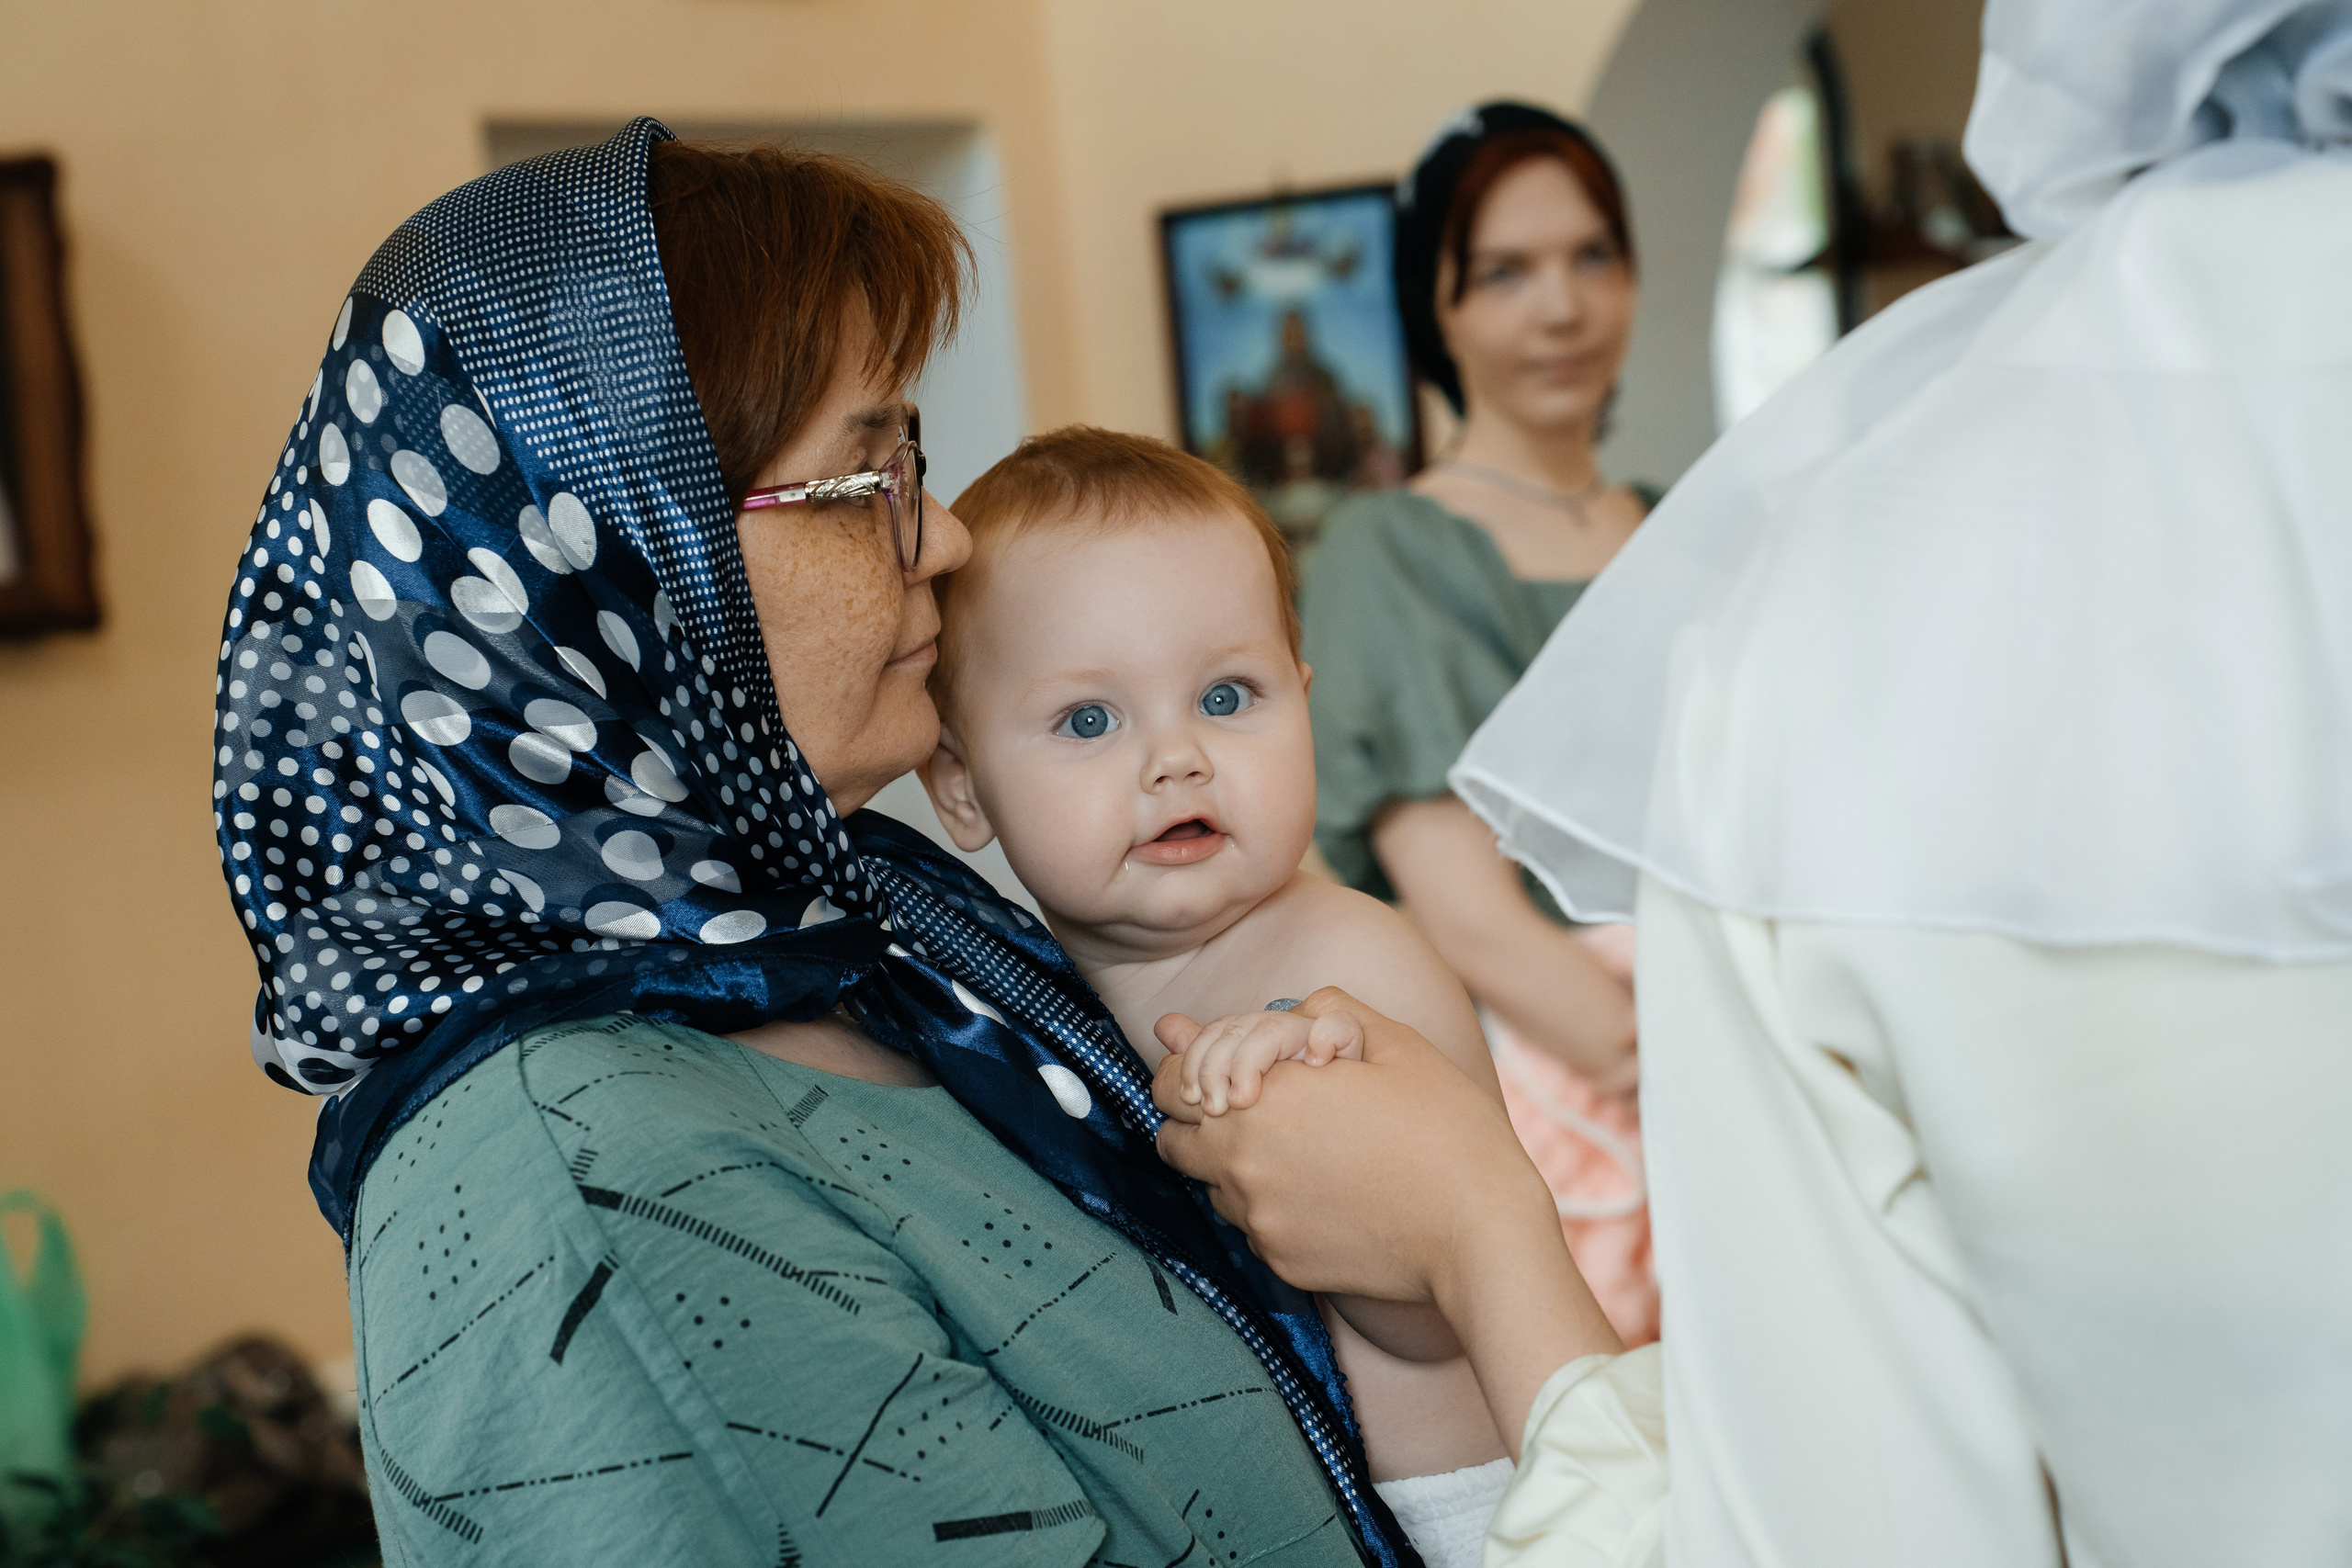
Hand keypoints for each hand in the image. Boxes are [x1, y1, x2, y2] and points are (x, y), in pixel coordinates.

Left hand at [1152, 987, 1546, 1300]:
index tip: (1214, 1073)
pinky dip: (1275, 1211)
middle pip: (1172, 1140)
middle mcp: (1243, 1162)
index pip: (1168, 1083)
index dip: (1186, 1071)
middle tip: (1244, 1111)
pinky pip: (1255, 1230)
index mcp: (1262, 1097)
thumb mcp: (1395, 1047)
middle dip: (1197, 1122)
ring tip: (1303, 1155)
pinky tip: (1329, 1198)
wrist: (1480, 1235)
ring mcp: (1259, 1220)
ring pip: (1212, 1189)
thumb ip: (1328, 1014)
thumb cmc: (1445, 1131)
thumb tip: (1282, 1009)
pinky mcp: (1282, 1264)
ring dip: (1235, 1168)